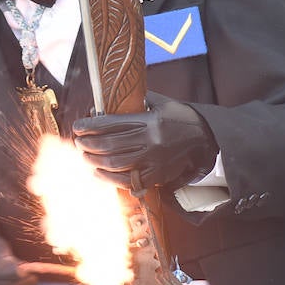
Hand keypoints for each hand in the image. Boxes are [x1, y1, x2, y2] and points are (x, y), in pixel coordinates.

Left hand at [72, 92, 216, 189]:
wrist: (206, 140)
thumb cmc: (180, 118)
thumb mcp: (161, 103)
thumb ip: (135, 102)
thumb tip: (103, 108)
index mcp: (150, 122)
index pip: (111, 124)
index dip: (90, 126)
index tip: (78, 127)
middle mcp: (151, 142)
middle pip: (109, 145)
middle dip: (88, 144)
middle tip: (78, 142)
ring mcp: (153, 162)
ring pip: (115, 164)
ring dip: (94, 161)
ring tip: (84, 156)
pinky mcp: (156, 177)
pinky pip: (127, 181)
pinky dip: (109, 178)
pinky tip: (98, 172)